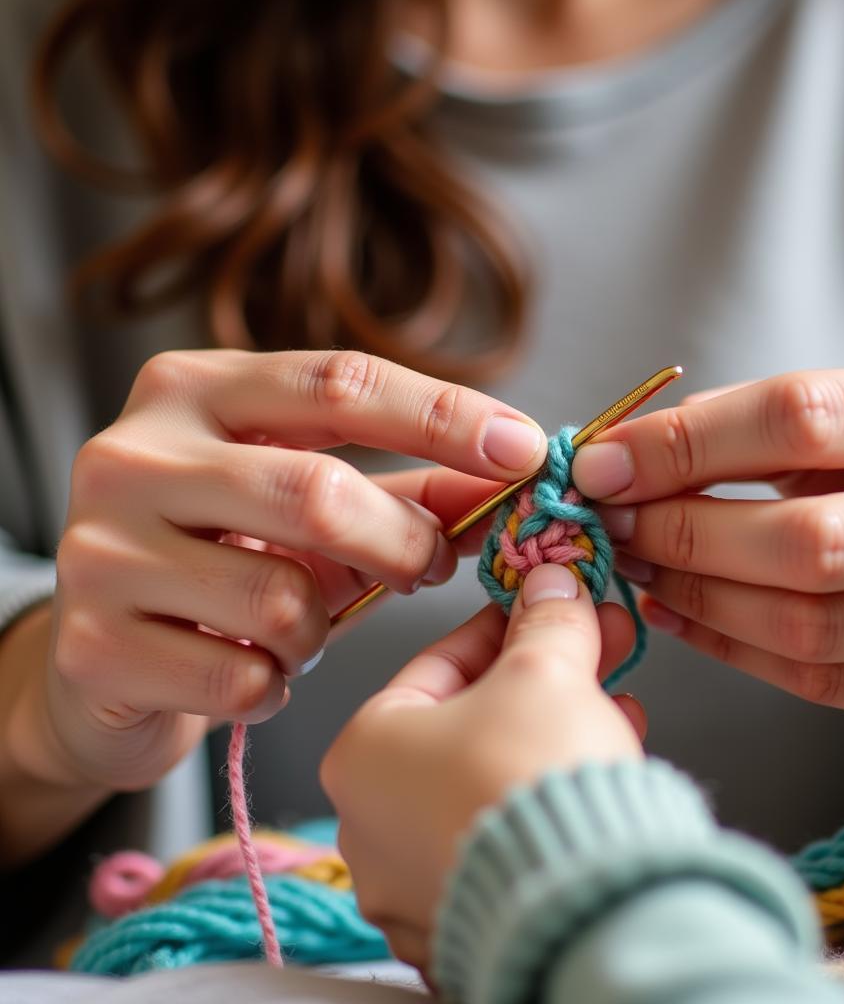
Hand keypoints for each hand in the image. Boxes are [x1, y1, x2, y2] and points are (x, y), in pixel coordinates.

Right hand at [10, 349, 546, 793]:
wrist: (102, 658)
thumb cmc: (222, 562)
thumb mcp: (304, 504)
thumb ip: (402, 487)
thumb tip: (509, 469)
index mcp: (193, 392)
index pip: (338, 384)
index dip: (443, 414)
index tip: (524, 448)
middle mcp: (133, 455)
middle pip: (317, 492)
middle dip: (402, 542)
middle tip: (429, 567)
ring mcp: (101, 550)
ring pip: (280, 599)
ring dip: (323, 630)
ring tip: (301, 631)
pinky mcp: (93, 646)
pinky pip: (240, 677)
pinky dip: (276, 684)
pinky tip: (256, 672)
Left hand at [320, 563, 645, 972]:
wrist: (576, 899)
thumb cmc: (528, 783)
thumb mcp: (545, 671)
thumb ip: (547, 620)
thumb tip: (554, 588)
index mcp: (363, 753)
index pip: (440, 665)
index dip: (504, 627)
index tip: (541, 608)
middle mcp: (371, 823)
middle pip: (472, 723)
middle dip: (544, 679)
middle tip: (592, 647)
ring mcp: (414, 880)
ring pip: (492, 780)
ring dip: (556, 733)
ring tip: (616, 703)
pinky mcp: (465, 921)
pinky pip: (508, 837)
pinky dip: (548, 797)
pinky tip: (601, 764)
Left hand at [572, 360, 843, 737]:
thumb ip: (767, 426)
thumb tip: (630, 456)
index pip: (800, 419)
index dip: (684, 443)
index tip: (605, 463)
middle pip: (802, 539)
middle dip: (681, 532)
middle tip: (615, 523)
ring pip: (804, 623)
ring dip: (696, 595)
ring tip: (638, 566)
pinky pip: (821, 680)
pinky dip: (729, 648)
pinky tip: (678, 613)